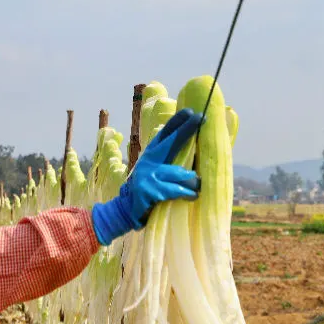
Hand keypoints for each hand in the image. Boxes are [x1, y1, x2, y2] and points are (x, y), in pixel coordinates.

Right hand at [91, 108, 201, 245]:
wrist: (124, 211)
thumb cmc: (147, 191)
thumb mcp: (153, 172)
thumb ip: (167, 162)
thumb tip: (194, 153)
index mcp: (150, 156)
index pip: (164, 135)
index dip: (176, 123)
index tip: (190, 112)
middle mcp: (148, 162)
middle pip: (170, 142)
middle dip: (186, 129)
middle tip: (199, 118)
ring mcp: (148, 176)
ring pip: (181, 173)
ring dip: (193, 182)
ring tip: (197, 187)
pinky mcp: (150, 191)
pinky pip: (176, 190)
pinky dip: (187, 193)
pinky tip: (192, 196)